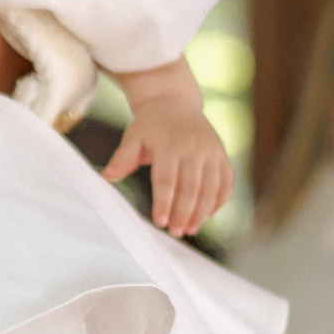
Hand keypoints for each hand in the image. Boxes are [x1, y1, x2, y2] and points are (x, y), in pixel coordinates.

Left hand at [103, 67, 234, 236]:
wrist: (174, 102)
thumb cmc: (150, 125)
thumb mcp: (133, 136)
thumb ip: (122, 158)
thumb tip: (106, 177)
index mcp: (170, 144)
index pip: (167, 179)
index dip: (164, 202)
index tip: (160, 222)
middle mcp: (194, 147)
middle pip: (191, 187)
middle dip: (184, 213)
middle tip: (176, 232)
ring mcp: (212, 150)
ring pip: (211, 187)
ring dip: (202, 211)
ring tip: (191, 229)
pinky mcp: (222, 154)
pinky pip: (226, 180)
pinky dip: (220, 199)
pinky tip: (208, 214)